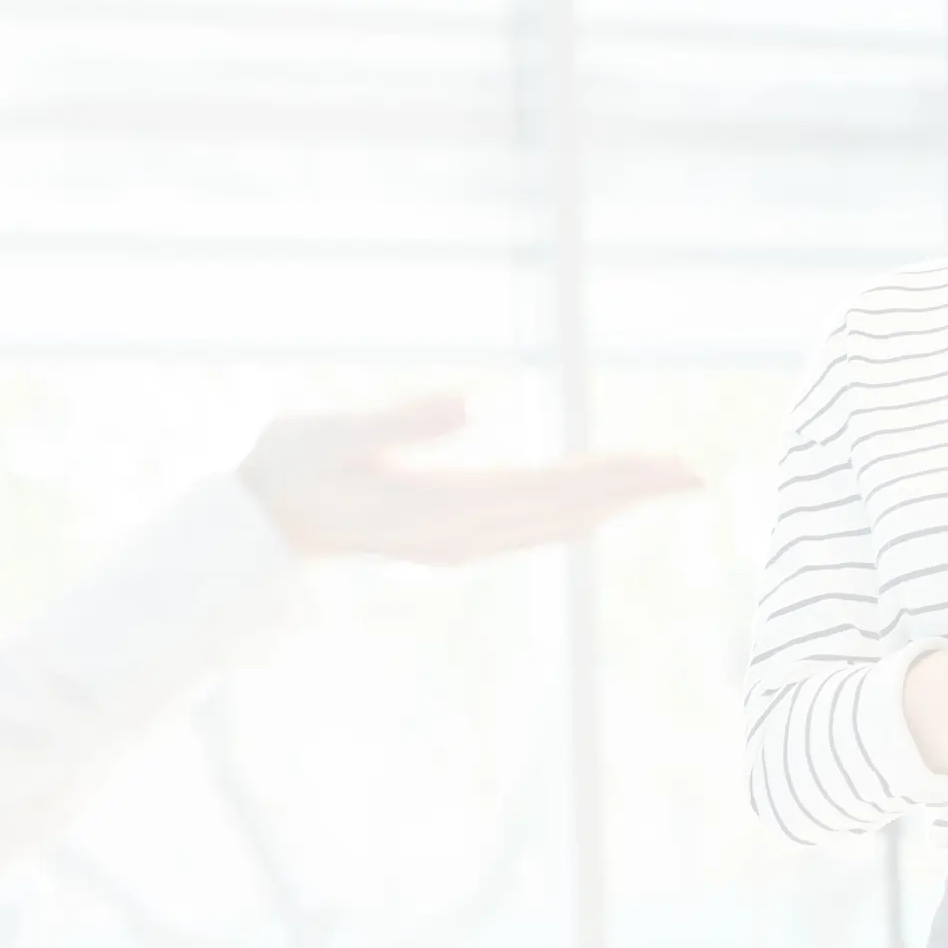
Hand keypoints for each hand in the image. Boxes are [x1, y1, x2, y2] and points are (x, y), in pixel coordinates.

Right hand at [238, 394, 696, 562]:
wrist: (248, 526)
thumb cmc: (286, 465)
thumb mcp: (334, 432)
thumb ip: (400, 420)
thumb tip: (470, 403)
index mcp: (440, 505)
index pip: (550, 487)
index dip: (613, 475)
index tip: (667, 465)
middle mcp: (458, 534)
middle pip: (565, 510)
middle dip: (632, 490)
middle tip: (698, 475)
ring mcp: (453, 544)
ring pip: (552, 524)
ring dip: (610, 503)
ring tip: (663, 484)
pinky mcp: (445, 540)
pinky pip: (527, 532)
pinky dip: (572, 516)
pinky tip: (594, 510)